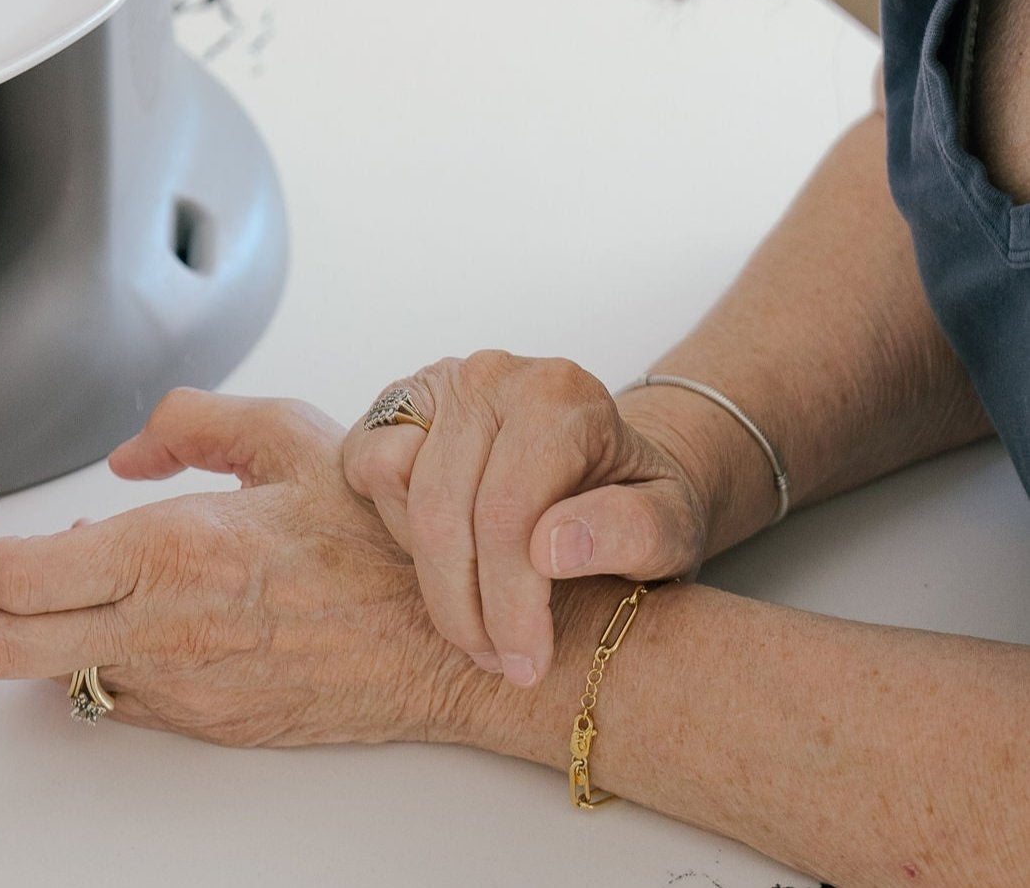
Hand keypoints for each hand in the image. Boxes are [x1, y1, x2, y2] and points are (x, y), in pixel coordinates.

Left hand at [0, 389, 470, 749]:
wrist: (454, 647)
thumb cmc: (382, 541)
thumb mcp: (289, 435)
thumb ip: (191, 419)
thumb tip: (127, 448)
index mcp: (177, 552)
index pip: (23, 577)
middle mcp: (168, 631)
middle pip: (8, 649)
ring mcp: (186, 689)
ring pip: (58, 673)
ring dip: (10, 635)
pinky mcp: (207, 724)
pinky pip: (117, 690)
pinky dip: (82, 653)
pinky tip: (91, 611)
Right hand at [340, 352, 716, 688]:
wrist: (607, 460)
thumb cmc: (638, 500)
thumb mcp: (672, 527)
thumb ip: (631, 533)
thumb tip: (552, 550)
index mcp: (560, 395)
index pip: (508, 514)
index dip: (509, 604)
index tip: (525, 665)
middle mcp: (493, 373)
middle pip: (445, 512)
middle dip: (464, 606)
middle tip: (497, 661)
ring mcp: (440, 381)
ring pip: (402, 495)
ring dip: (433, 575)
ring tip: (480, 616)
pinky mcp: (400, 400)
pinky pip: (367, 467)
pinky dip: (397, 524)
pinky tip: (453, 553)